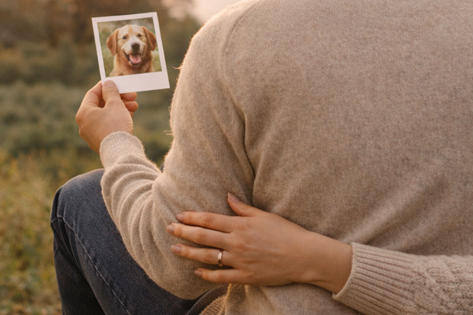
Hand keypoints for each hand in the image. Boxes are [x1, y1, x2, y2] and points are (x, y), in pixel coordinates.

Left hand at [75, 81, 137, 152]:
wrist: (119, 151)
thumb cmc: (115, 125)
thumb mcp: (115, 104)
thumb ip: (111, 91)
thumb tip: (107, 83)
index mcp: (83, 113)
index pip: (92, 93)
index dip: (105, 86)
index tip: (116, 82)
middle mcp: (84, 124)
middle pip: (101, 105)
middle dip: (118, 98)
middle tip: (132, 95)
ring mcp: (91, 134)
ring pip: (106, 115)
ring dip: (121, 108)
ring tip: (134, 106)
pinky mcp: (100, 141)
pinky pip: (108, 125)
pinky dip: (118, 118)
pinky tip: (130, 116)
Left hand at [166, 194, 352, 292]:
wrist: (304, 255)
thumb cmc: (286, 232)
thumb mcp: (265, 215)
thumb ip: (243, 208)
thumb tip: (228, 196)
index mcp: (241, 225)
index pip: (210, 219)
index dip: (192, 217)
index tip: (178, 215)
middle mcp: (237, 242)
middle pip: (204, 237)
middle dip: (184, 232)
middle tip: (168, 229)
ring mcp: (240, 260)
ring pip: (208, 257)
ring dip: (189, 253)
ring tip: (175, 249)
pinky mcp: (246, 276)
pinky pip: (221, 277)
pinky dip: (206, 275)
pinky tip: (196, 272)